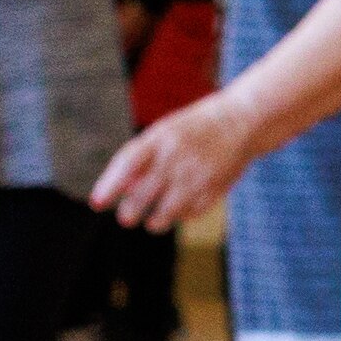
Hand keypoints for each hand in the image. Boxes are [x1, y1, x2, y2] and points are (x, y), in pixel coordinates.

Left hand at [94, 96, 259, 231]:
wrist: (243, 120)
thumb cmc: (194, 127)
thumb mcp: (166, 131)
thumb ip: (142, 158)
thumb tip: (121, 190)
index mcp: (161, 138)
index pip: (127, 165)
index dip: (109, 186)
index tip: (97, 203)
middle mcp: (177, 157)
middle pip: (141, 196)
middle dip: (129, 212)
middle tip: (127, 216)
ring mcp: (197, 175)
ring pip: (163, 213)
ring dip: (154, 221)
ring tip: (152, 220)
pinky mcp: (215, 189)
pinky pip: (189, 214)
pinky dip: (181, 215)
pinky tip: (182, 207)